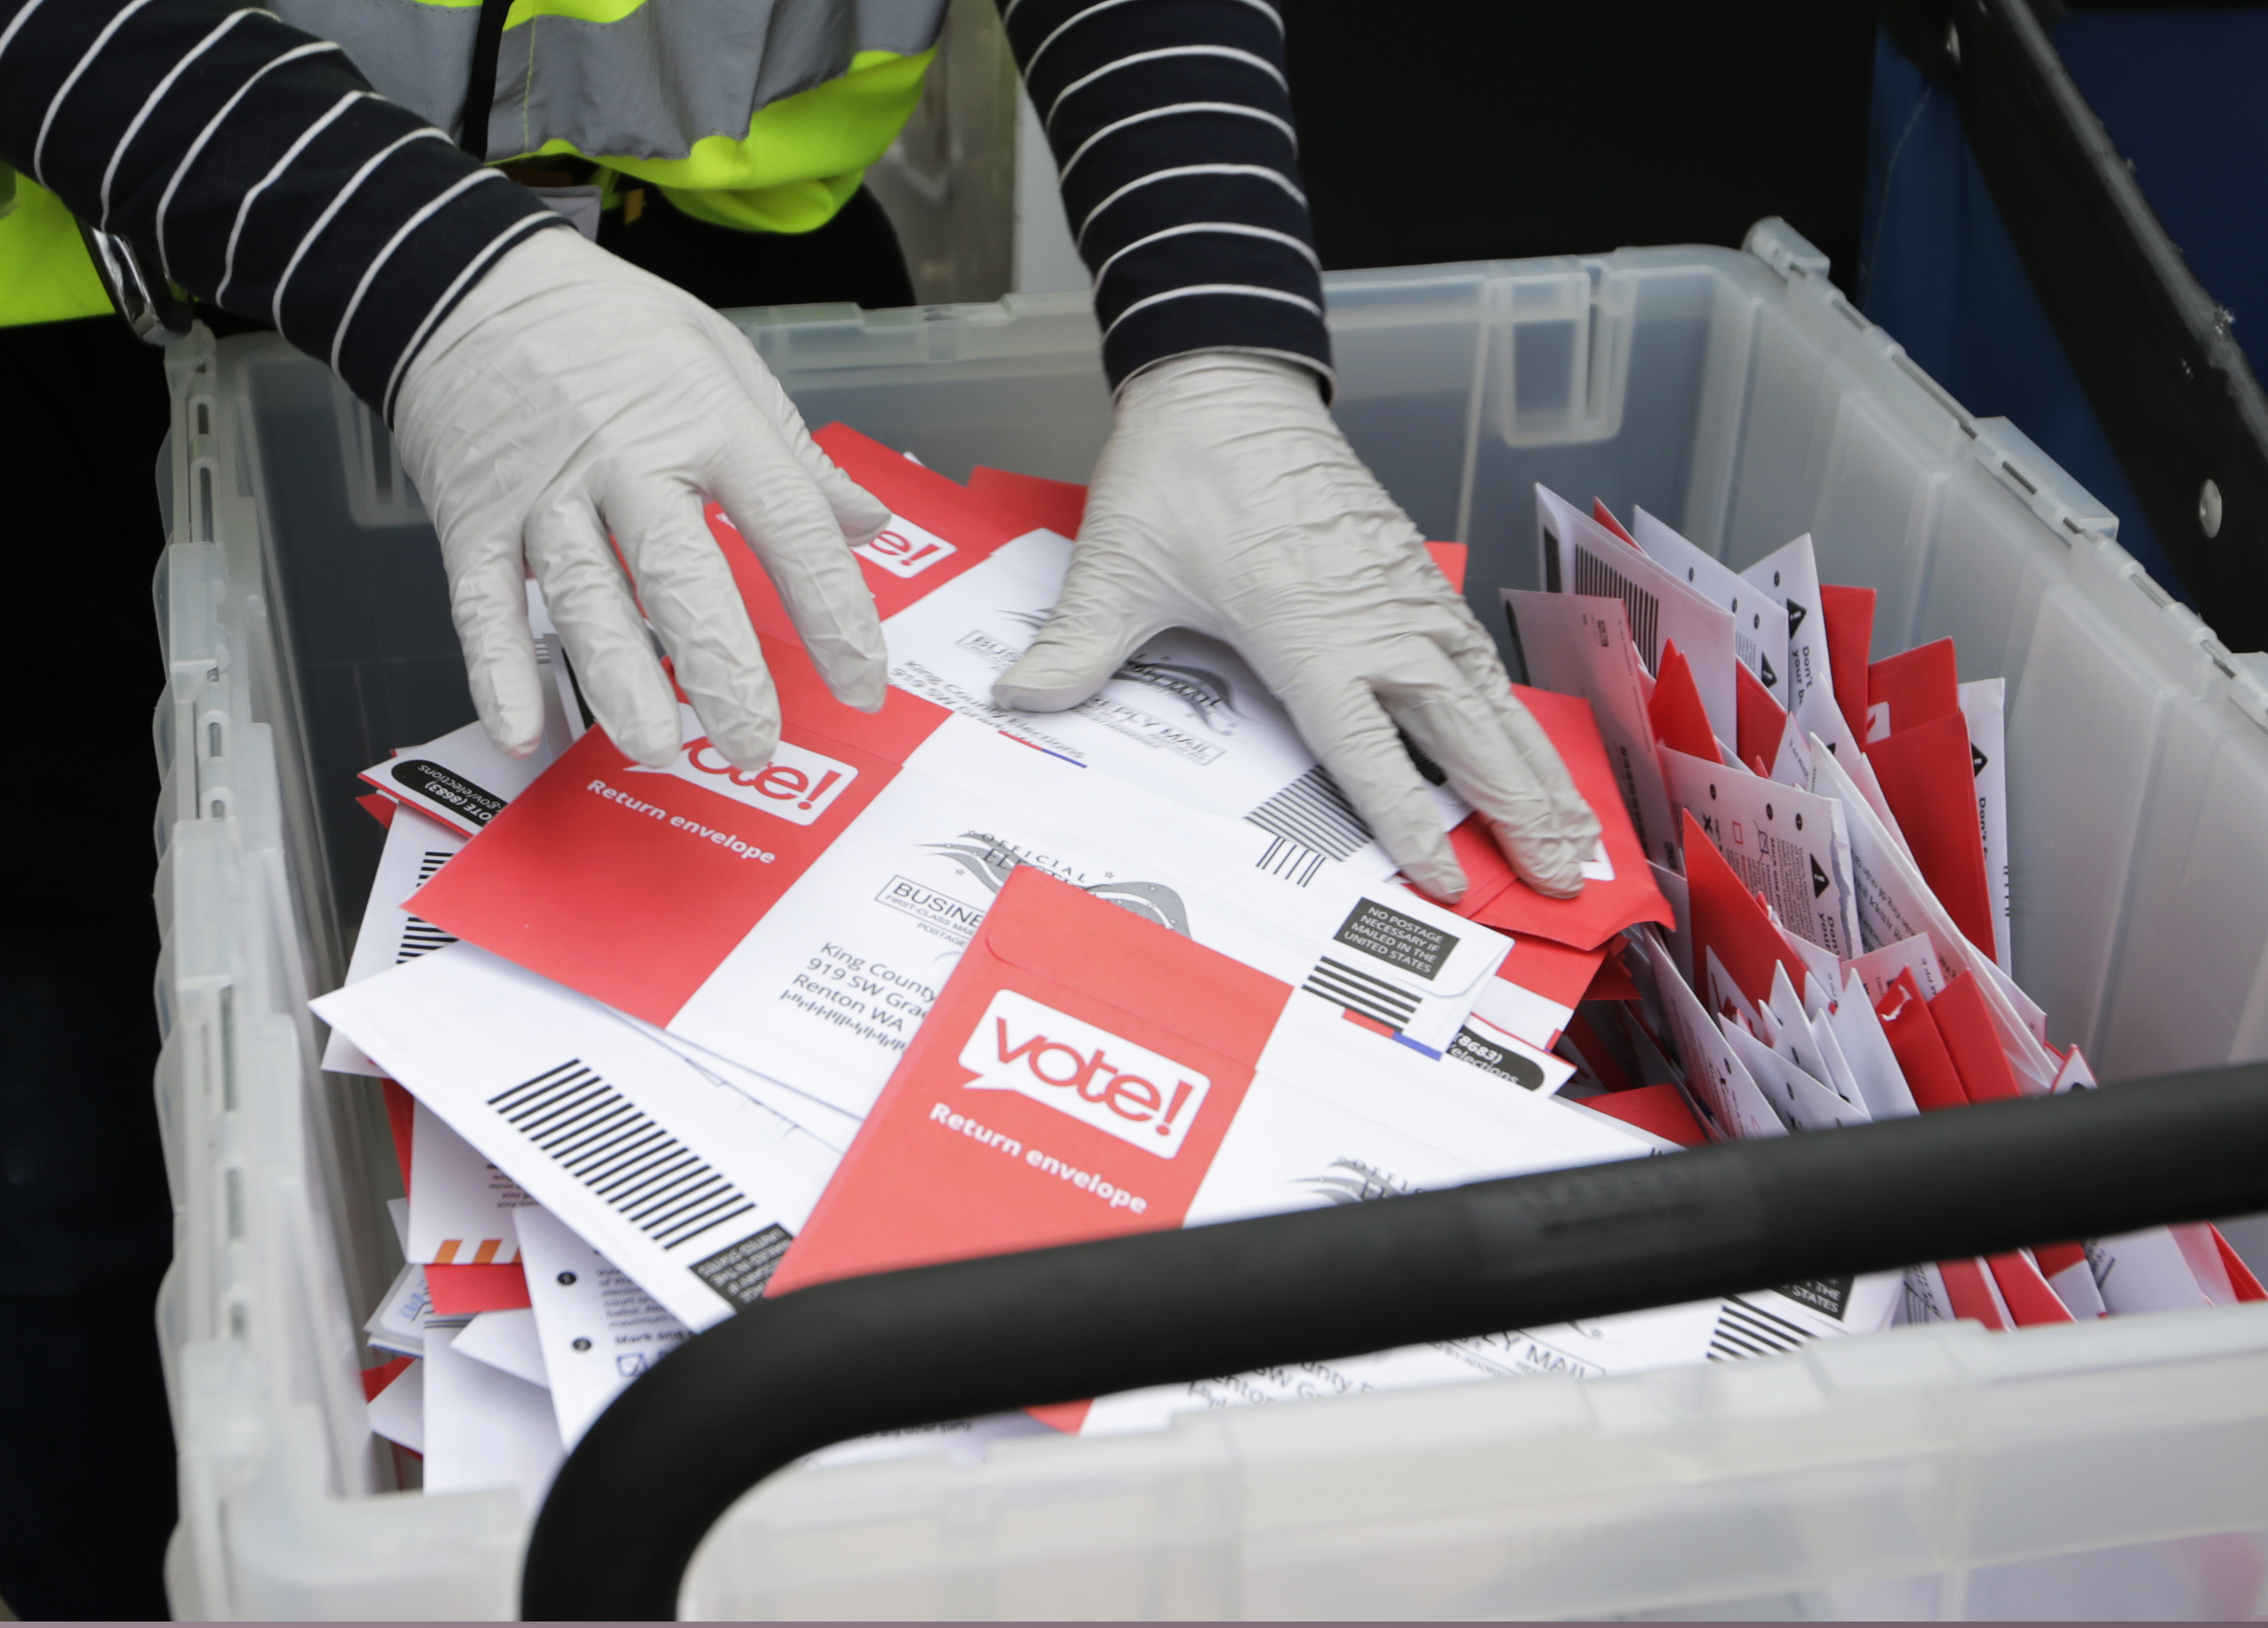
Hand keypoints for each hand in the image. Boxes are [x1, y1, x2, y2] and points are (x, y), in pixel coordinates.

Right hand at [392, 228, 888, 768]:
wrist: (466, 280)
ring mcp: (543, 494)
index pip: (787, 526)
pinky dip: (496, 670)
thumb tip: (867, 524)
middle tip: (756, 743)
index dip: (833, 610)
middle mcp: (626, 462)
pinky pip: (482, 603)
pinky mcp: (472, 518)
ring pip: (583, 597)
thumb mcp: (724, 362)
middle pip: (681, 575)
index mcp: (706, 423)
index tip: (863, 683)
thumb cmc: (612, 328)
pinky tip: (521, 729)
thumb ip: (795, 455)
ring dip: (618, 679)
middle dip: (722, 667)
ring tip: (656, 748)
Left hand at [992, 352, 1598, 902]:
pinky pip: (1474, 653)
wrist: (1224, 379)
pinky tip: (1534, 746)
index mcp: (1304, 629)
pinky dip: (1513, 707)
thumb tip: (1020, 700)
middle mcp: (1370, 617)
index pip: (1369, 745)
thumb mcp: (1118, 564)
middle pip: (1462, 731)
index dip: (1409, 816)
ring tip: (1579, 831)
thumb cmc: (1178, 470)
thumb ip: (1077, 645)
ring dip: (1536, 765)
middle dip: (1518, 808)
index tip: (1447, 877)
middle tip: (1565, 873)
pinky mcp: (1408, 570)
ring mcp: (1400, 593)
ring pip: (1486, 696)